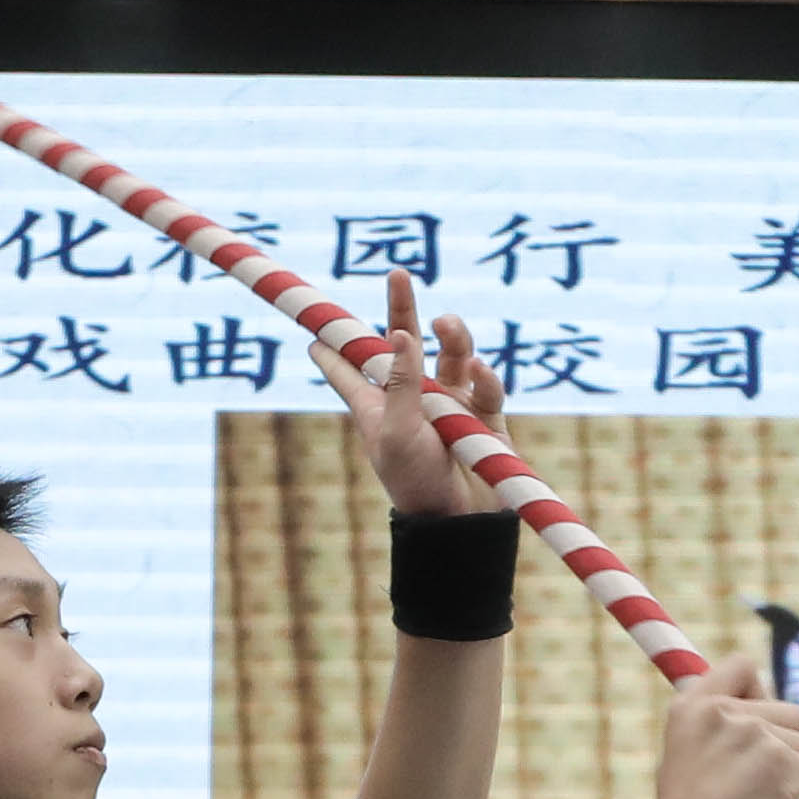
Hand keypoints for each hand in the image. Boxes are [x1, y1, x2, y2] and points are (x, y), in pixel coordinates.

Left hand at [311, 269, 505, 509]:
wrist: (460, 524)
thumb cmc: (413, 482)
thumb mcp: (395, 430)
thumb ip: (400, 380)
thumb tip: (398, 331)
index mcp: (376, 404)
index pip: (347, 367)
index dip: (332, 344)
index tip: (313, 326)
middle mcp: (412, 398)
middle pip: (403, 342)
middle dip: (401, 308)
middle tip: (397, 273)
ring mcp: (450, 404)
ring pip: (452, 354)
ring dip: (452, 334)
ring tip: (446, 324)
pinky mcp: (483, 416)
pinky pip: (485, 385)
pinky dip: (484, 375)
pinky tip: (480, 371)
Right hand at [641, 678, 798, 798]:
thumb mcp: (682, 752)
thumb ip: (715, 727)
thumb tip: (759, 721)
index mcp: (695, 705)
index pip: (742, 666)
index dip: (760, 694)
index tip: (757, 723)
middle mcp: (728, 712)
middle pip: (793, 713)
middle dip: (788, 747)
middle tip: (761, 781)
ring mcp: (758, 736)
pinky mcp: (784, 765)